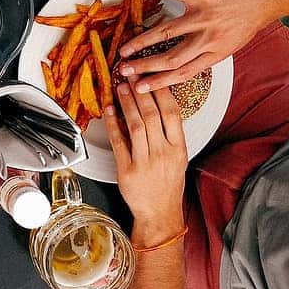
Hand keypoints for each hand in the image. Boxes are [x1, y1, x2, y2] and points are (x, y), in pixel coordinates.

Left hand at [105, 84, 187, 245]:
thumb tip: (158, 106)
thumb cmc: (168, 184)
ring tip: (120, 88)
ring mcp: (145, 162)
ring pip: (135, 125)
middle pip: (151, 115)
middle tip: (131, 76)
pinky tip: (109, 111)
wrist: (159, 213)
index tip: (152, 77)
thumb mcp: (178, 158)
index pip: (172, 113)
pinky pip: (119, 143)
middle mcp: (163, 153)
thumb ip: (170, 134)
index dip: (161, 92)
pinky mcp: (127, 171)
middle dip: (140, 92)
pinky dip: (113, 124)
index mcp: (178, 148)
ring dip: (126, 103)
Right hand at [117, 0, 282, 92]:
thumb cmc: (254, 15)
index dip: (159, 82)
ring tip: (125, 47)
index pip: (183, 73)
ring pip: (167, 33)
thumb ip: (210, 49)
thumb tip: (188, 56)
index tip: (140, 88)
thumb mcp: (234, 42)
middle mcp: (209, 39)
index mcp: (216, 53)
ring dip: (142, 41)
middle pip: (171, 58)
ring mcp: (206, 17)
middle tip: (124, 70)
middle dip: (144, 66)